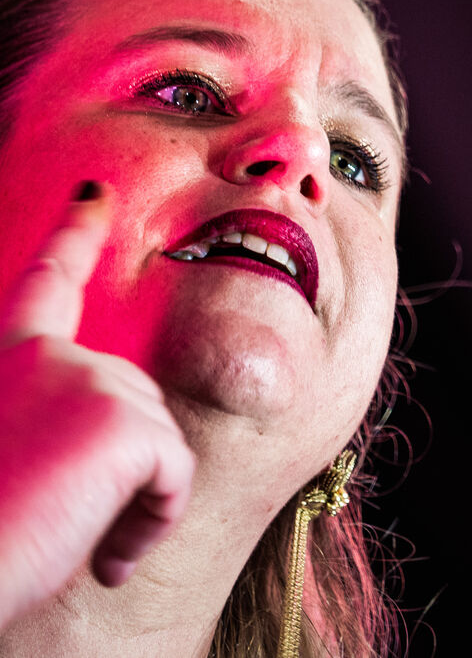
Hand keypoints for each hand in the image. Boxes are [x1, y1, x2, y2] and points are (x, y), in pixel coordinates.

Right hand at [0, 182, 194, 625]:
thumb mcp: (7, 446)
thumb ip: (48, 415)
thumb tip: (109, 431)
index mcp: (6, 356)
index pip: (48, 283)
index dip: (74, 234)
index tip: (96, 192)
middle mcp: (49, 353)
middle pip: (132, 398)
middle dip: (120, 464)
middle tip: (67, 520)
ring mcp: (90, 378)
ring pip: (156, 440)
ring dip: (133, 502)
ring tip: (79, 542)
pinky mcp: (124, 420)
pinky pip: (175, 474)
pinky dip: (153, 522)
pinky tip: (109, 559)